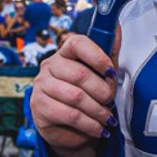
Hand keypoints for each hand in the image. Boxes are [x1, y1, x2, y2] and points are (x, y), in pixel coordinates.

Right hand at [30, 35, 118, 155]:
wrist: (73, 130)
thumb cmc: (90, 97)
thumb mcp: (104, 75)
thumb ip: (110, 52)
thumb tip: (117, 27)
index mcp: (66, 52)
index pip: (77, 43)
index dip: (97, 56)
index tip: (111, 72)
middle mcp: (50, 65)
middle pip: (79, 74)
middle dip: (101, 91)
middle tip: (110, 102)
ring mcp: (41, 85)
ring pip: (76, 97)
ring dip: (98, 111)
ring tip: (107, 118)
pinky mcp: (39, 106)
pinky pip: (70, 115)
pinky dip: (90, 124)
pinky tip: (97, 128)